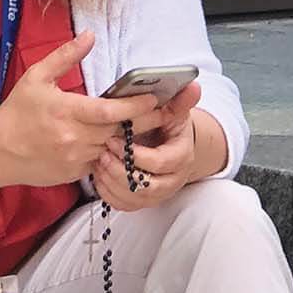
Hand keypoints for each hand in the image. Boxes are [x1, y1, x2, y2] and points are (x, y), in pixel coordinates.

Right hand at [0, 31, 158, 187]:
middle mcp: (74, 138)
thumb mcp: (37, 77)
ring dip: (129, 137)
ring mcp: (75, 159)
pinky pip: (101, 161)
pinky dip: (111, 152)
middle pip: (120, 130)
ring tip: (148, 125)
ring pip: (113, 148)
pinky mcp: (74, 174)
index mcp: (66, 111)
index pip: (110, 111)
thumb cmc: (17, 112)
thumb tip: (90, 35)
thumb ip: (66, 56)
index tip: (153, 97)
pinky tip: (120, 142)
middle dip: (145, 121)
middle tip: (164, 111)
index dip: (136, 106)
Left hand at [91, 81, 201, 210]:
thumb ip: (180, 101)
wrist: (169, 145)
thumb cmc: (168, 127)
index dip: (135, 154)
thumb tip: (193, 87)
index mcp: (182, 157)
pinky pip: (123, 205)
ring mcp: (157, 194)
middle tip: (103, 153)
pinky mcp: (142, 201)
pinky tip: (99, 175)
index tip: (115, 139)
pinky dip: (108, 192)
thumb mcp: (175, 111)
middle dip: (120, 171)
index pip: (160, 163)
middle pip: (146, 187)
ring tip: (98, 162)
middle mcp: (172, 180)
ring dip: (111, 181)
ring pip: (133, 198)